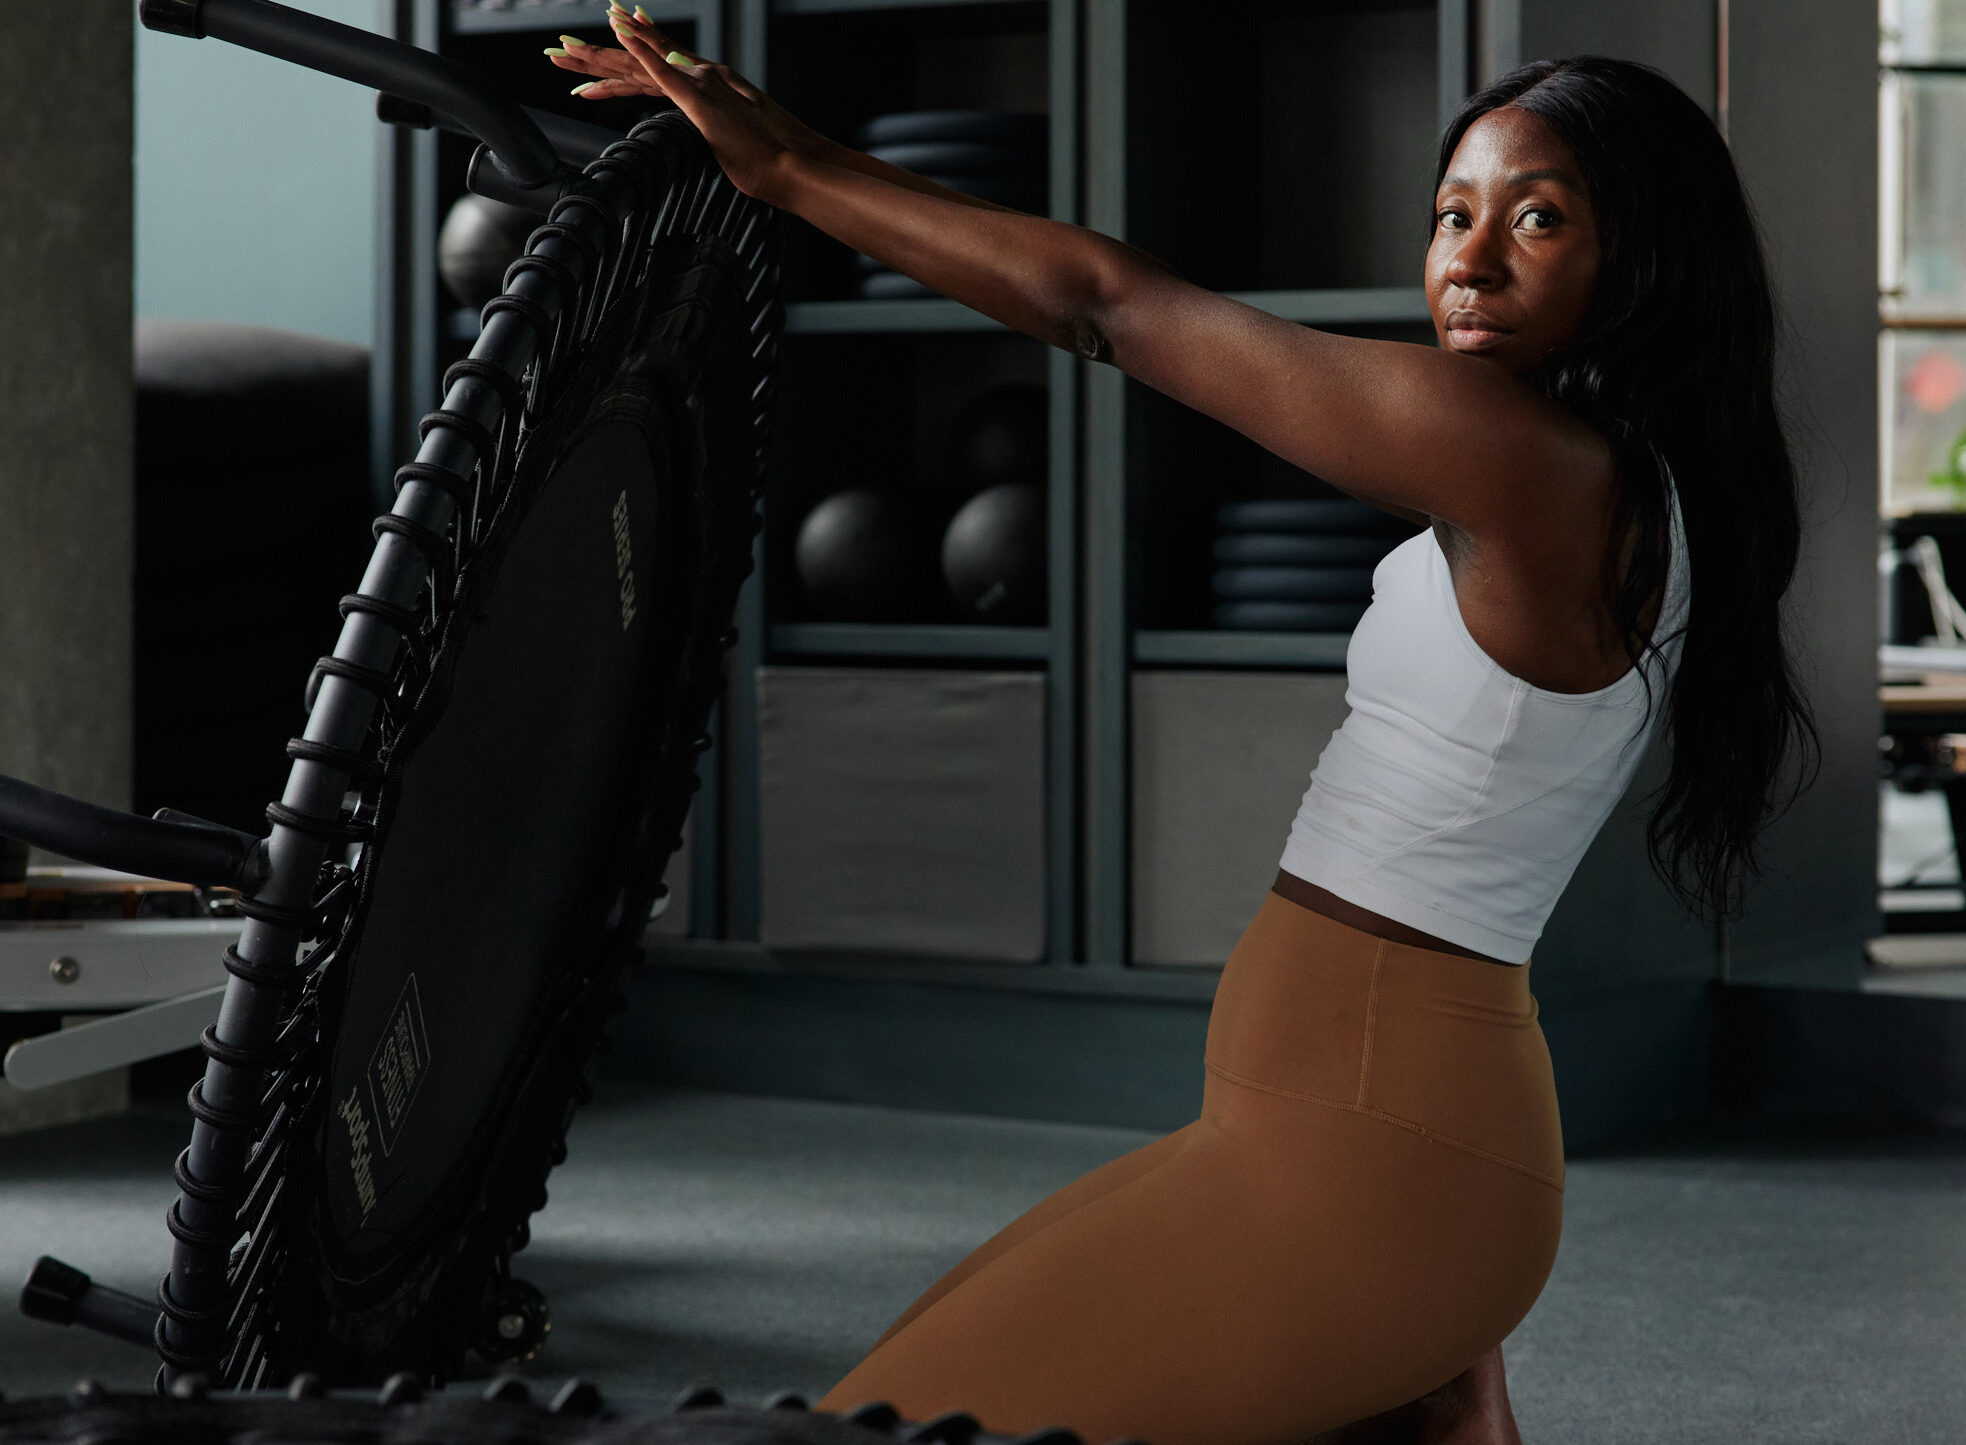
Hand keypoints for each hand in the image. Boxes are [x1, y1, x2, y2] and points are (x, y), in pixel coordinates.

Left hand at [544, 5, 835, 203]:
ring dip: (605, 50)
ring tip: (568, 45)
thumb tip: (711, 145)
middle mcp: (698, 78)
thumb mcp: (730, 150)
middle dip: (596, 58)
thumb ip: (716, 139)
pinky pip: (663, 71)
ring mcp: (698, 85)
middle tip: (559, 50)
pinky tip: (619, 35)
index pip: (652, 74)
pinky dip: (641, 50)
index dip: (622, 64)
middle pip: (636, 64)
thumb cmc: (766, 164)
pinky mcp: (699, 99)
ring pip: (641, 62)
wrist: (789, 165)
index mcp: (702, 90)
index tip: (593, 60)